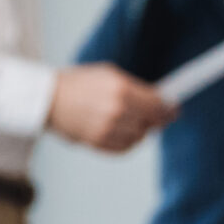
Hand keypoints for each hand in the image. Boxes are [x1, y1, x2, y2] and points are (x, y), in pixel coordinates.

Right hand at [48, 63, 174, 152]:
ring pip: (139, 137)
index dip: (169, 108)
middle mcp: (116, 111)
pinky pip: (124, 148)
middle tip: (158, 116)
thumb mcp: (110, 74)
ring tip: (133, 121)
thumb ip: (135, 88)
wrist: (49, 98)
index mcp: (121, 90)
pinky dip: (128, 141)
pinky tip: (123, 131)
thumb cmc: (78, 83)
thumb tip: (158, 100)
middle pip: (151, 122)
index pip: (157, 105)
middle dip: (157, 119)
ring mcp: (107, 130)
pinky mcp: (98, 143)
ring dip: (141, 130)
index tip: (174, 110)